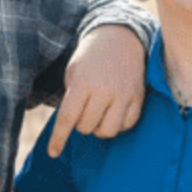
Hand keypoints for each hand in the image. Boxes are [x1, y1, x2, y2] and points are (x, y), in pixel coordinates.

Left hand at [46, 25, 146, 156]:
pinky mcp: (138, 98)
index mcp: (83, 83)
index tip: (53, 153)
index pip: (68, 118)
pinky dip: (118, 124)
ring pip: (108, 131)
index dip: (59, 138)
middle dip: (80, 123)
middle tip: (83, 109)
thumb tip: (70, 126)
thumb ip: (71, 99)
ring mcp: (124, 95)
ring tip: (98, 114)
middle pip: (86, 127)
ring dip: (99, 128)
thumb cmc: (91, 58)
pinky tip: (113, 112)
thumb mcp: (73, 72)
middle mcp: (104, 90)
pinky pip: (127, 125)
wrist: (120, 38)